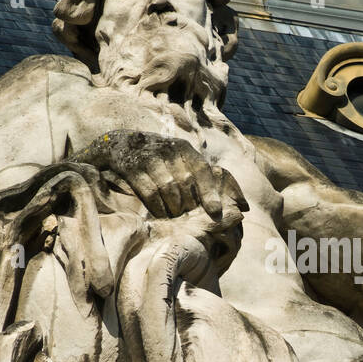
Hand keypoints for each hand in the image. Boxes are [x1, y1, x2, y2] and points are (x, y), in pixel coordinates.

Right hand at [81, 129, 248, 220]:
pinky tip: (159, 213)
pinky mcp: (131, 166)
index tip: (216, 212)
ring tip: (174, 215)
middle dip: (189, 204)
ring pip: (169, 190)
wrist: (119, 145)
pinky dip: (156, 206)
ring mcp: (149, 157)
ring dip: (173, 207)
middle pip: (186, 184)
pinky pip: (149, 192)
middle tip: (187, 216)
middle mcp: (169, 149)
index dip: (211, 192)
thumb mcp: (180, 159)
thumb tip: (243, 206)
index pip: (203, 170)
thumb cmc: (158, 159)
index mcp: (185, 148)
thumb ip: (204, 177)